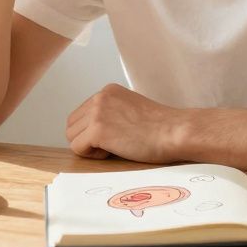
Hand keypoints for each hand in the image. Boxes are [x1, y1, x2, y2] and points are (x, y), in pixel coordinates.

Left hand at [65, 83, 184, 163]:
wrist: (175, 132)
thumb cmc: (161, 128)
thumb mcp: (131, 110)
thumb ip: (112, 113)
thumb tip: (91, 131)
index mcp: (108, 91)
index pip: (81, 114)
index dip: (93, 131)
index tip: (114, 136)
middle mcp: (100, 97)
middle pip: (72, 124)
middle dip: (86, 139)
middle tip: (111, 145)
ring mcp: (98, 112)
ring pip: (71, 136)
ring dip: (88, 147)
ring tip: (113, 148)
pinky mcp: (98, 129)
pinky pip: (77, 148)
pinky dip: (92, 155)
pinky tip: (113, 151)